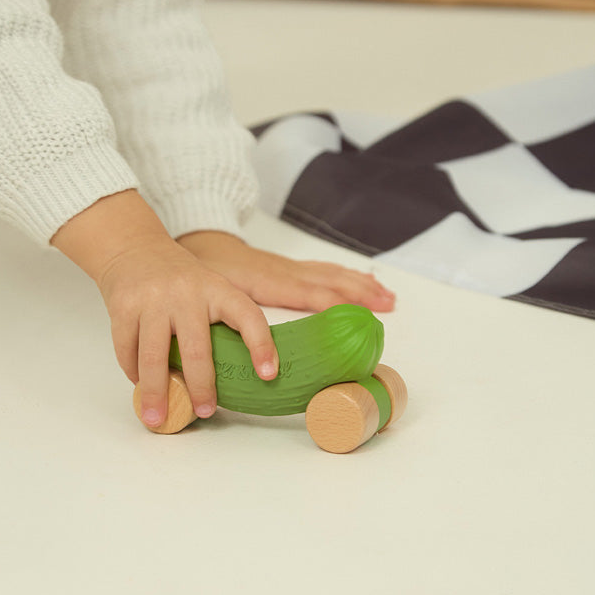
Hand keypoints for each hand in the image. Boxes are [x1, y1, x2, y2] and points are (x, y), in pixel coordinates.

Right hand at [50, 192, 278, 427]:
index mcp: (217, 289)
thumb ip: (219, 322)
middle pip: (196, 349)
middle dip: (201, 387)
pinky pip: (128, 350)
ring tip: (157, 417)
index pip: (247, 316)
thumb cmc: (179, 279)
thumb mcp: (209, 288)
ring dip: (156, 392)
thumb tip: (235, 378)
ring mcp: (153, 299)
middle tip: (205, 411)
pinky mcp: (124, 306)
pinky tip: (139, 383)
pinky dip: (133, 372)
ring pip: (154, 357)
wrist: (134, 248)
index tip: (268, 374)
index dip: (261, 345)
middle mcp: (187, 293)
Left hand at [177, 232, 394, 313]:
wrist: (205, 241)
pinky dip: (347, 276)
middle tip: (389, 306)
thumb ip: (230, 321)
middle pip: (331, 283)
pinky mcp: (290, 267)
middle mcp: (287, 273)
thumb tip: (243, 352)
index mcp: (271, 283)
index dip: (335, 306)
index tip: (359, 318)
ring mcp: (291, 268)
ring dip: (361, 285)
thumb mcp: (216, 296)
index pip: (311, 295)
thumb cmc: (209, 269)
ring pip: (333, 275)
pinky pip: (325, 270)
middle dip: (361, 295)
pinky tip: (359, 280)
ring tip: (387, 296)